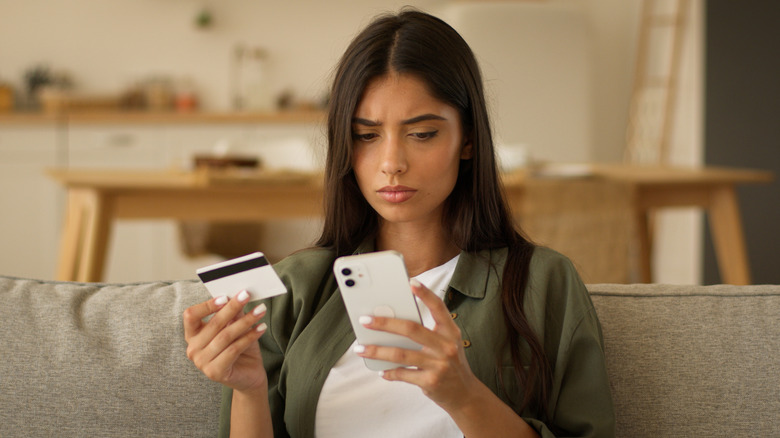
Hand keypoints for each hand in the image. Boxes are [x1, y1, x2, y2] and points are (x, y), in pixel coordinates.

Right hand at [183, 291, 267, 393]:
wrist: (248, 376)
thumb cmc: (240, 349)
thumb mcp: (236, 327)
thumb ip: (233, 314)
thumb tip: (238, 295)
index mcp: (192, 335)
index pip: (191, 316)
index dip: (206, 305)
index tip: (225, 296)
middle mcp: (193, 349)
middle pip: (213, 324)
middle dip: (232, 307)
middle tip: (247, 295)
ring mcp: (202, 363)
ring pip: (226, 336)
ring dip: (245, 321)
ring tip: (260, 311)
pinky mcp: (215, 372)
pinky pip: (234, 349)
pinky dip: (249, 336)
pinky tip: (261, 328)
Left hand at [356, 279, 481, 411]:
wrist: (465, 394)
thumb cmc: (451, 363)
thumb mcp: (447, 344)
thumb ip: (427, 333)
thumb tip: (393, 322)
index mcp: (451, 332)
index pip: (439, 308)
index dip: (425, 294)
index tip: (410, 282)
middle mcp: (446, 347)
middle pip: (411, 329)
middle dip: (385, 323)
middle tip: (366, 320)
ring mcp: (439, 365)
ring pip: (401, 354)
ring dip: (377, 351)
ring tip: (361, 349)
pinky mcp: (430, 382)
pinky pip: (403, 374)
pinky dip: (389, 372)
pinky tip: (381, 370)